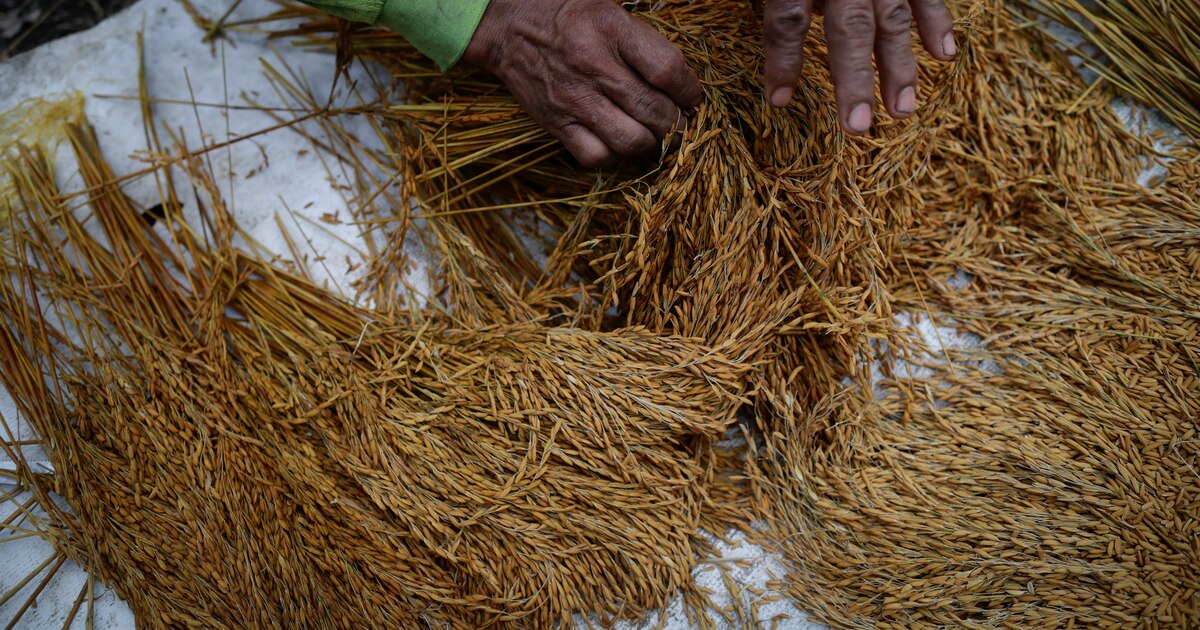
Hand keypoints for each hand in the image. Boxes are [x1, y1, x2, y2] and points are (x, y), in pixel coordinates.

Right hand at [463, 0, 702, 167]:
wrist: (508, 24)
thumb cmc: (567, 13)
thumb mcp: (610, 9)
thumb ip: (644, 42)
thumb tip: (679, 81)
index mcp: (612, 29)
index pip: (667, 70)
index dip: (690, 91)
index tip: (692, 97)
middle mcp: (594, 66)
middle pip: (654, 111)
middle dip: (676, 123)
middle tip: (677, 121)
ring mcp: (574, 99)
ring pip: (630, 141)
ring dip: (650, 143)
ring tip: (651, 134)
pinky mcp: (557, 123)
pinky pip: (596, 157)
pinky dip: (614, 156)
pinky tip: (618, 141)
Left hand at [764, 0, 956, 133]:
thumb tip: (770, 27)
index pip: (788, 20)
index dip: (782, 61)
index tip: (779, 101)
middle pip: (848, 28)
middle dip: (853, 80)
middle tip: (857, 127)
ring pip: (892, 18)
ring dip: (899, 67)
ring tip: (903, 110)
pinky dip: (938, 21)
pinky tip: (945, 55)